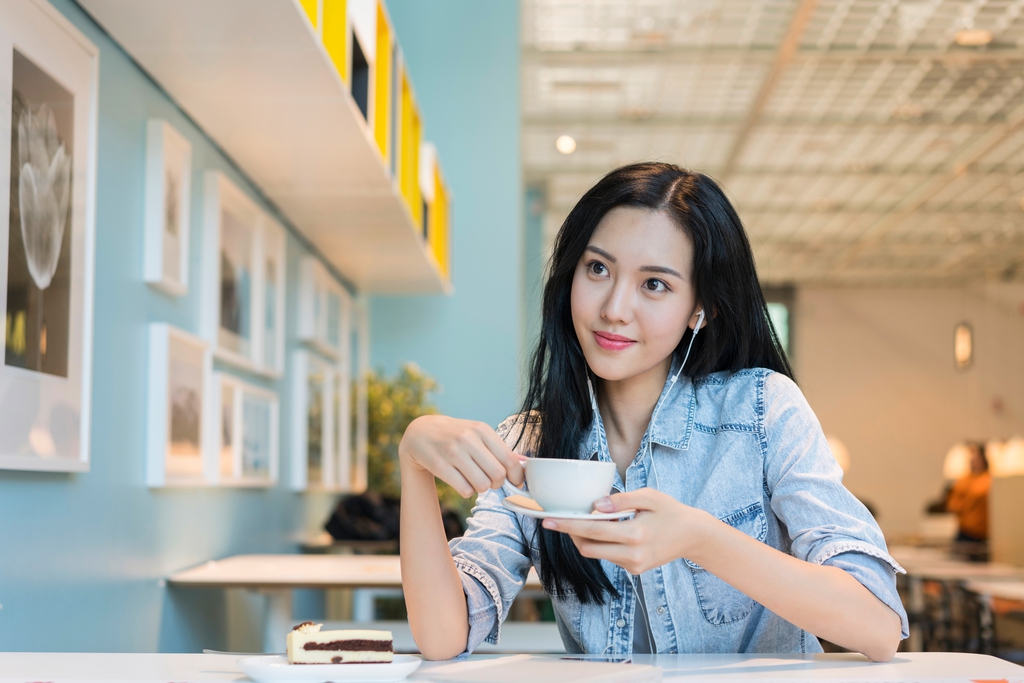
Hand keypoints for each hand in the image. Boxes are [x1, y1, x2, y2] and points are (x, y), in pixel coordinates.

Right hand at [399, 415, 524, 497]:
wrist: (420, 433)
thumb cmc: (455, 435)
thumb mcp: (477, 434)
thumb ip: (499, 449)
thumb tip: (524, 464)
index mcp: (482, 430)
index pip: (509, 459)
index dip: (517, 476)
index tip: (515, 481)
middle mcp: (468, 439)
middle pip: (498, 475)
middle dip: (497, 483)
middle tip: (490, 480)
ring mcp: (453, 452)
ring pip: (482, 485)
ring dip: (481, 488)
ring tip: (473, 479)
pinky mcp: (440, 466)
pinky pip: (465, 490)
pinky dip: (467, 491)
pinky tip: (461, 481)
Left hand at [541, 488, 711, 573]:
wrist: (693, 536)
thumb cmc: (670, 511)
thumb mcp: (649, 497)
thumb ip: (621, 500)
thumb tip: (595, 505)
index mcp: (635, 535)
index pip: (592, 531)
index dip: (567, 526)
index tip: (548, 520)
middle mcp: (632, 555)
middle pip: (587, 548)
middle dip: (571, 533)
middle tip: (562, 518)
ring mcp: (633, 565)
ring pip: (597, 553)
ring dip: (587, 538)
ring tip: (591, 519)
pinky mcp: (634, 570)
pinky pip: (608, 557)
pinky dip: (602, 543)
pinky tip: (610, 530)